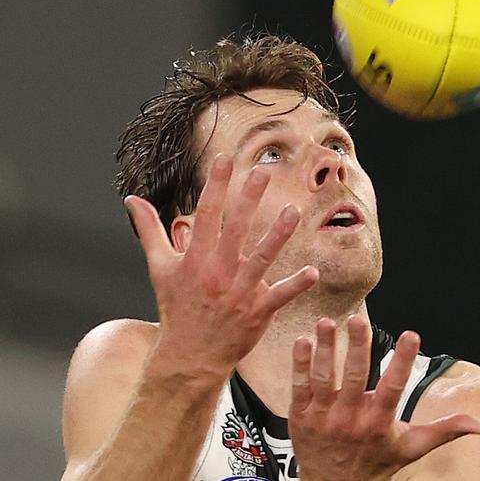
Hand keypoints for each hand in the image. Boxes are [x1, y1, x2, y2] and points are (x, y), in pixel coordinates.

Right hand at [124, 156, 318, 376]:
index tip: (226, 160)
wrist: (189, 354)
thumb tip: (132, 200)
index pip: (206, 214)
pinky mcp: (257, 310)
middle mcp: (217, 272)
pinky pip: (279, 295)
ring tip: (294, 211)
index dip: (216, 186)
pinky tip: (313, 272)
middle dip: (249, 199)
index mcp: (195, 258)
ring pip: (262, 258)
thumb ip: (149, 230)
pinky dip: (296, 285)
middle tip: (263, 173)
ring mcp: (239, 292)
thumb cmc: (176, 307)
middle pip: (236, 229)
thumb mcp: (159, 268)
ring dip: (278, 235)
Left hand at [288, 316, 479, 480]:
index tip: (411, 335)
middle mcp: (350, 419)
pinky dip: (299, 364)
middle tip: (359, 319)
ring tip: (327, 323)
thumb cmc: (375, 462)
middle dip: (357, 347)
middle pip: (354, 378)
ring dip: (325, 349)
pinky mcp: (301, 416)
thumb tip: (479, 425)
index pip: (393, 388)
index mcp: (379, 423)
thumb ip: (443, 430)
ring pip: (324, 378)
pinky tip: (303, 340)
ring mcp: (324, 417)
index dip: (402, 361)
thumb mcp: (411, 447)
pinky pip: (299, 387)